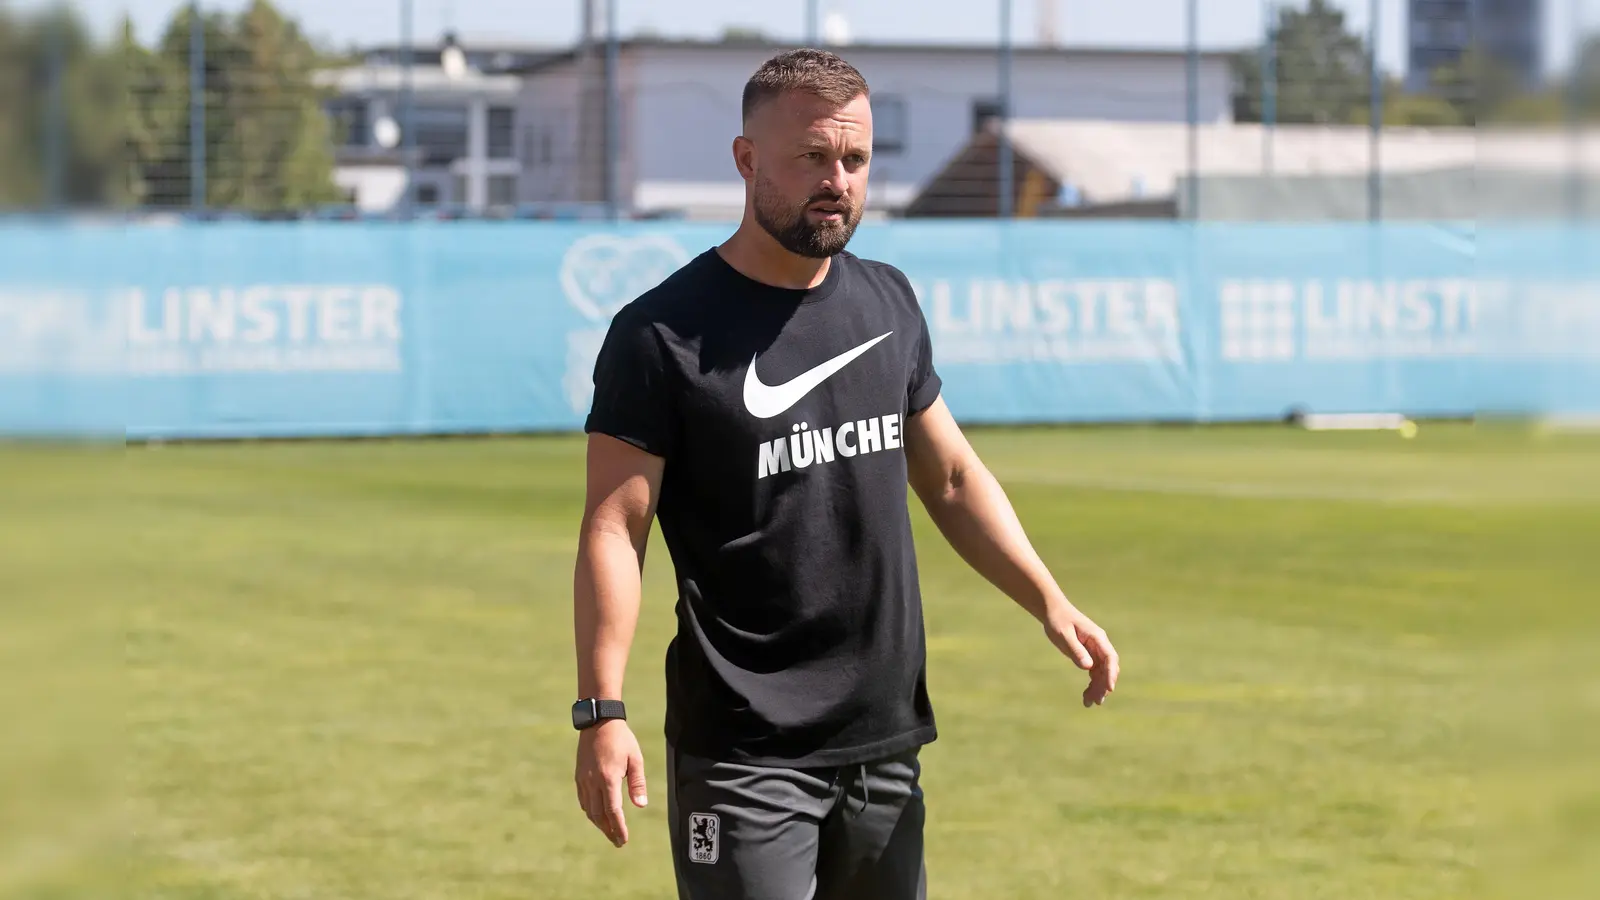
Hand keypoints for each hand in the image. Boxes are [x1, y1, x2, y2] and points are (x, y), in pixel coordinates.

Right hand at [574, 719, 647, 846]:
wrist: (598, 722)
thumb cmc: (622, 740)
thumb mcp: (635, 759)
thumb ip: (638, 783)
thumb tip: (641, 806)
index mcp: (608, 778)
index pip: (612, 811)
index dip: (618, 828)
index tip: (623, 840)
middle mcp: (593, 781)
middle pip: (599, 815)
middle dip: (608, 831)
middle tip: (618, 842)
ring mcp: (583, 780)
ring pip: (589, 810)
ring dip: (599, 824)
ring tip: (609, 832)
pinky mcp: (579, 776)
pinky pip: (583, 800)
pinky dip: (591, 812)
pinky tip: (598, 816)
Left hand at [1044, 604, 1119, 707]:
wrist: (1053, 612)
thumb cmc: (1058, 621)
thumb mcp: (1064, 635)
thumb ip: (1076, 650)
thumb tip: (1088, 666)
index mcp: (1097, 638)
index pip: (1109, 657)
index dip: (1111, 673)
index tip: (1109, 688)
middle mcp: (1099, 645)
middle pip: (1108, 668)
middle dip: (1104, 685)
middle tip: (1096, 702)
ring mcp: (1095, 651)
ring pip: (1102, 673)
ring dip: (1098, 688)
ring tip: (1089, 703)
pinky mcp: (1089, 656)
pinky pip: (1094, 673)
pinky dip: (1092, 685)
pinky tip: (1086, 696)